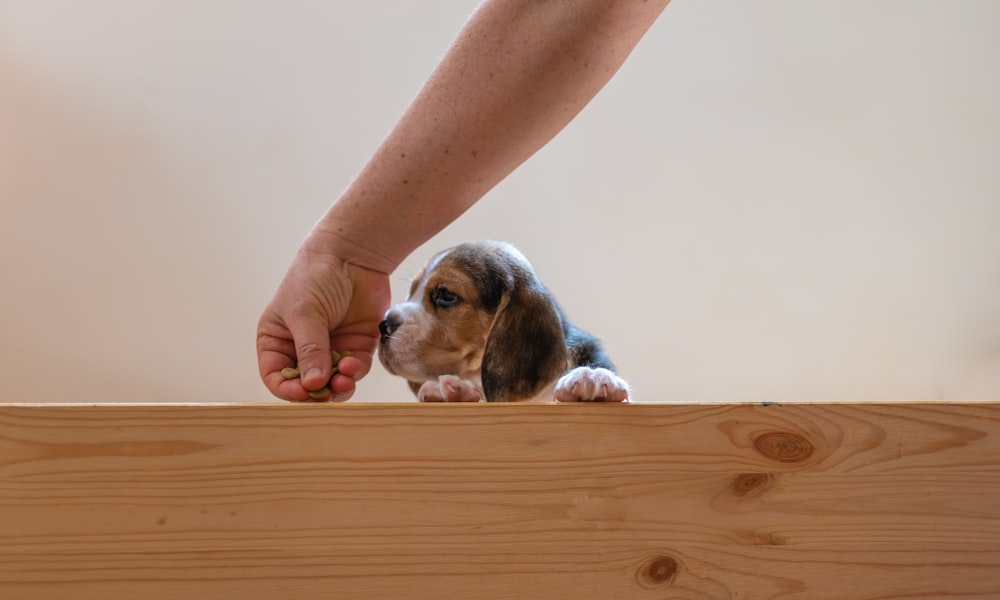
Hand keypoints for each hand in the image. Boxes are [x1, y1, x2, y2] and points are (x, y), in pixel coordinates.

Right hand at [257, 236, 390, 401]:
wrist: (352, 254)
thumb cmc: (315, 277)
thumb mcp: (305, 313)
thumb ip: (310, 349)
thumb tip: (313, 385)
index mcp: (277, 340)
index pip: (276, 376)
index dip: (287, 389)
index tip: (302, 392)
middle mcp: (303, 348)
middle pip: (306, 385)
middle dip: (317, 393)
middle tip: (327, 391)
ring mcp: (331, 348)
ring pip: (333, 382)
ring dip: (339, 387)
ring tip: (343, 380)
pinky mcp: (357, 345)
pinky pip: (356, 370)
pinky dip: (355, 372)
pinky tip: (353, 365)